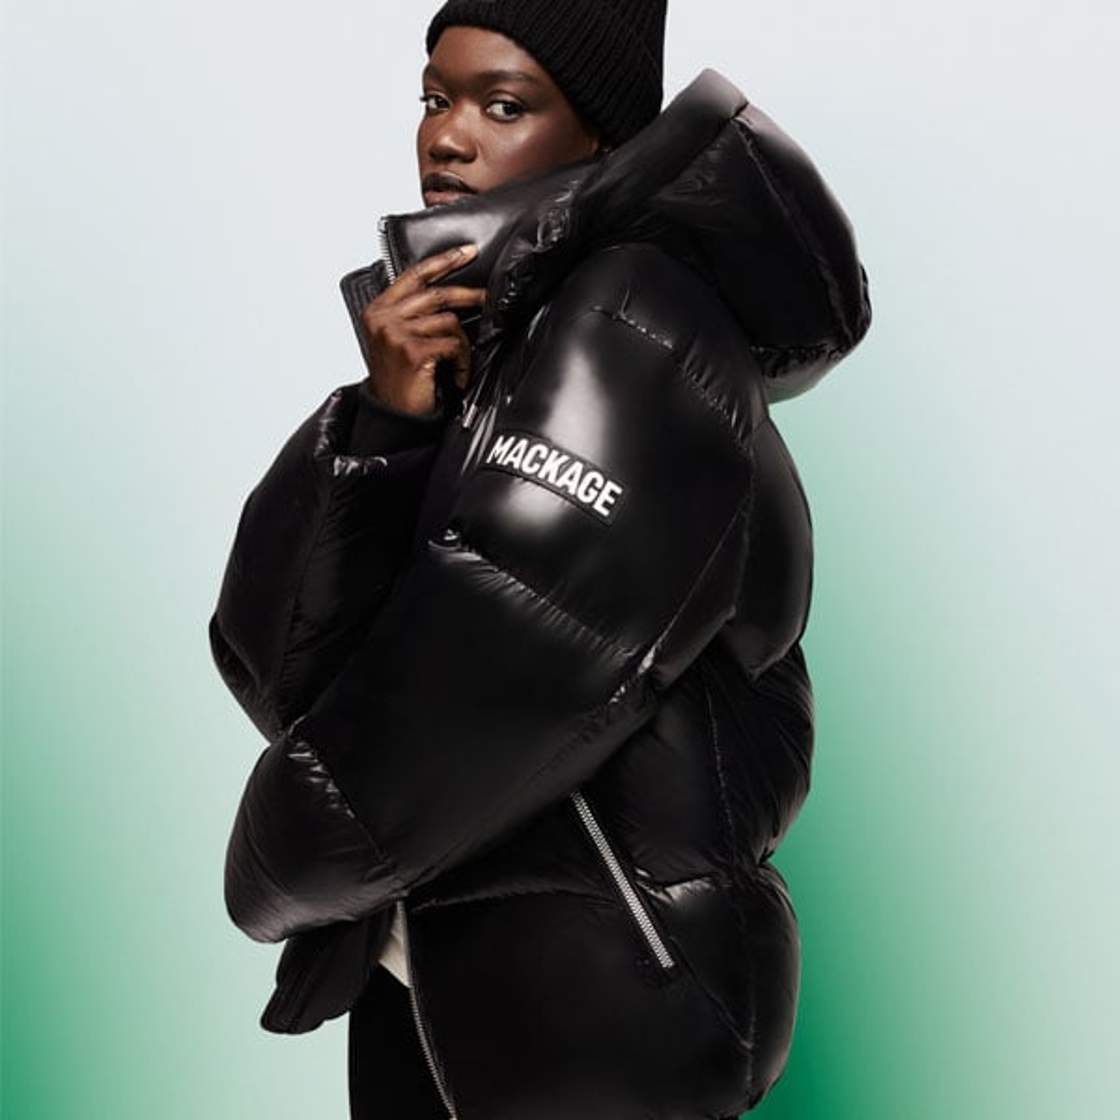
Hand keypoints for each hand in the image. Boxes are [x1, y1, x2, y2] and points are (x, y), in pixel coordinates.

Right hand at [359, 243, 486, 417]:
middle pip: (437, 294)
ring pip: (450, 322)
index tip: (466, 252)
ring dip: (462, 346)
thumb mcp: (396, 340)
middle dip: (468, 296)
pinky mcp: (414, 351)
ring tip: (459, 363)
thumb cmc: (399, 381)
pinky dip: (462, 362)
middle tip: (487, 298)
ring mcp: (397, 334)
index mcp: (378, 310)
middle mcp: (384, 319)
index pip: (414, 275)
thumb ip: (411, 314)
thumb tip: (448, 296)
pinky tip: (457, 376)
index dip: (443, 261)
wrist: (393, 416)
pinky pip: (453, 345)